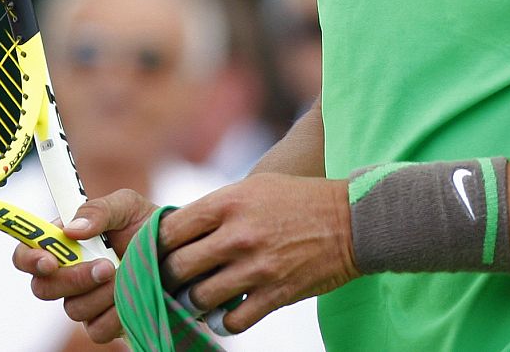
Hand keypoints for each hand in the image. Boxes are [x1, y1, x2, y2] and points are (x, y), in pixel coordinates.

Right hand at [12, 189, 153, 343]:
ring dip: (102, 293)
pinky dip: (116, 313)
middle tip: (106, 266)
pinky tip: (132, 295)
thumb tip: (71, 229)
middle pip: (43, 288)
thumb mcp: (127, 205)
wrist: (180, 252)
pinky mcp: (104, 322)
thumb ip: (98, 210)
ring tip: (128, 274)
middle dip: (73, 278)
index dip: (30, 259)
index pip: (27, 254)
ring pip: (73, 309)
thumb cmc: (148, 224)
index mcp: (64, 242)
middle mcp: (68, 273)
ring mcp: (84, 300)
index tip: (50, 261)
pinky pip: (97, 329)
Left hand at [159, 174, 359, 334]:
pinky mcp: (276, 294)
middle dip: (169, 278)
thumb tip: (180, 230)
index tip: (158, 254)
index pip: (171, 231)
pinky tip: (226, 313)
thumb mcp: (256, 187)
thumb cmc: (300, 200)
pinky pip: (233, 322)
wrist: (353, 221)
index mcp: (229, 202)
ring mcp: (257, 267)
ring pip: (199, 299)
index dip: (156, 246)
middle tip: (172, 282)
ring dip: (193, 303)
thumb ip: (218, 207)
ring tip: (196, 299)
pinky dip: (224, 322)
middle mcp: (238, 235)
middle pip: (178, 268)